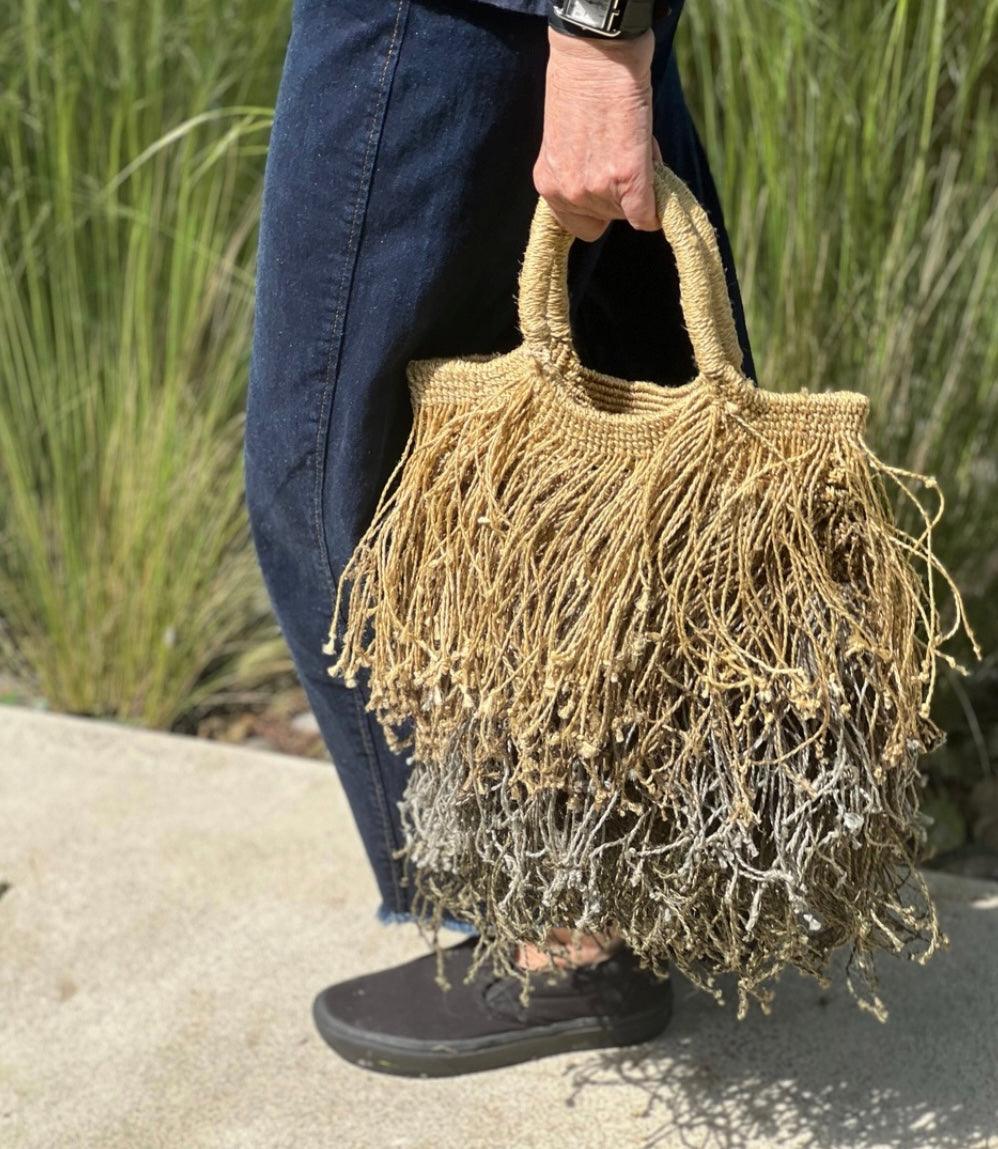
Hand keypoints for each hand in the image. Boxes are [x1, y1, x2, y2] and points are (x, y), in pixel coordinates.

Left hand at [533, 28, 660, 240]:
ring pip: (631, 213)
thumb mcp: (567, 142)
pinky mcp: (627, 178)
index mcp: (548, 185)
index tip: (607, 186)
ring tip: (632, 142)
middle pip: (610, 220)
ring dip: (640, 185)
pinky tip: (654, 177)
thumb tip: (615, 193)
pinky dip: (657, 205)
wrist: (595, 53)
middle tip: (623, 152)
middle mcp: (568, 193)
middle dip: (621, 193)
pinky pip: (647, 215)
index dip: (600, 209)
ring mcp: (596, 188)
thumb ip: (582, 172)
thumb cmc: (582, 87)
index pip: (581, 227)